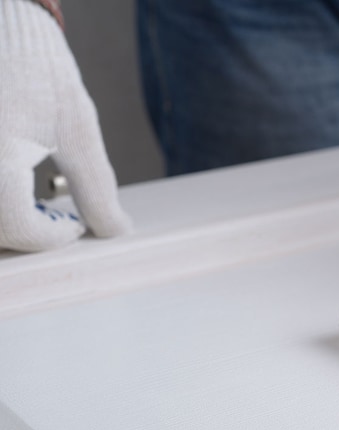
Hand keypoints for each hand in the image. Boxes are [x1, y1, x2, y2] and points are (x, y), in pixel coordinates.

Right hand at [0, 0, 130, 251]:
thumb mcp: (77, 129)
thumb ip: (96, 186)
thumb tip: (114, 229)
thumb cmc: (36, 70)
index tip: (74, 227)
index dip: (51, 238)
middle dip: (25, 233)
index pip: (17, 228)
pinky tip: (10, 186)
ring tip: (32, 206)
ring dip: (5, 221)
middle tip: (54, 219)